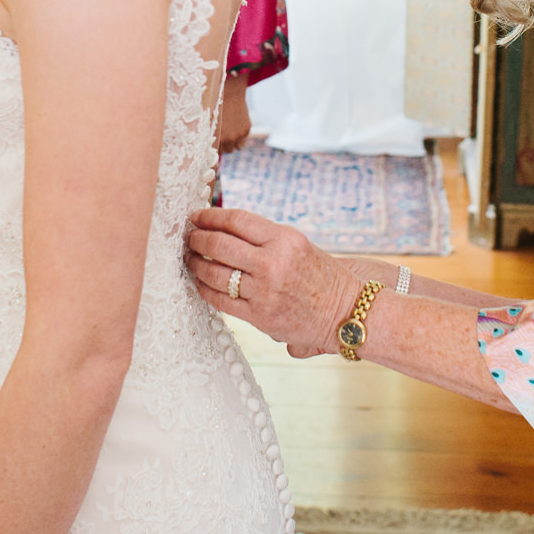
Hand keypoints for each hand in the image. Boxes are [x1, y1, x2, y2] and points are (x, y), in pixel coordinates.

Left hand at [184, 206, 358, 355]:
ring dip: (196, 263)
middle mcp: (273, 262)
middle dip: (197, 238)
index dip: (210, 216)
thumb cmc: (320, 276)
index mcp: (284, 239)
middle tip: (188, 237)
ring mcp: (265, 291)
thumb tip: (222, 228)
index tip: (197, 216)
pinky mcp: (260, 317)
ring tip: (190, 259)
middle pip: (220, 244)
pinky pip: (220, 300)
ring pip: (215, 272)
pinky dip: (204, 289)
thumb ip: (263, 237)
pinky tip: (200, 282)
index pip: (236, 220)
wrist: (346, 312)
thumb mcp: (297, 245)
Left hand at [216, 74, 251, 153]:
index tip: (214, 145)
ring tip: (229, 133)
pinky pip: (242, 141)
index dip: (215, 148)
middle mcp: (229, 139)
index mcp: (217, 138)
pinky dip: (239, 138)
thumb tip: (208, 148)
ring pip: (235, 148)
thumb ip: (209, 136)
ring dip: (232, 143)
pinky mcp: (246, 130)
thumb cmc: (215, 106)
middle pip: (227, 151)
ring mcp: (239, 135)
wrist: (230, 93)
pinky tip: (235, 128)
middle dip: (224, 146)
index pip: (216, 153)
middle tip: (222, 137)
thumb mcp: (209, 122)